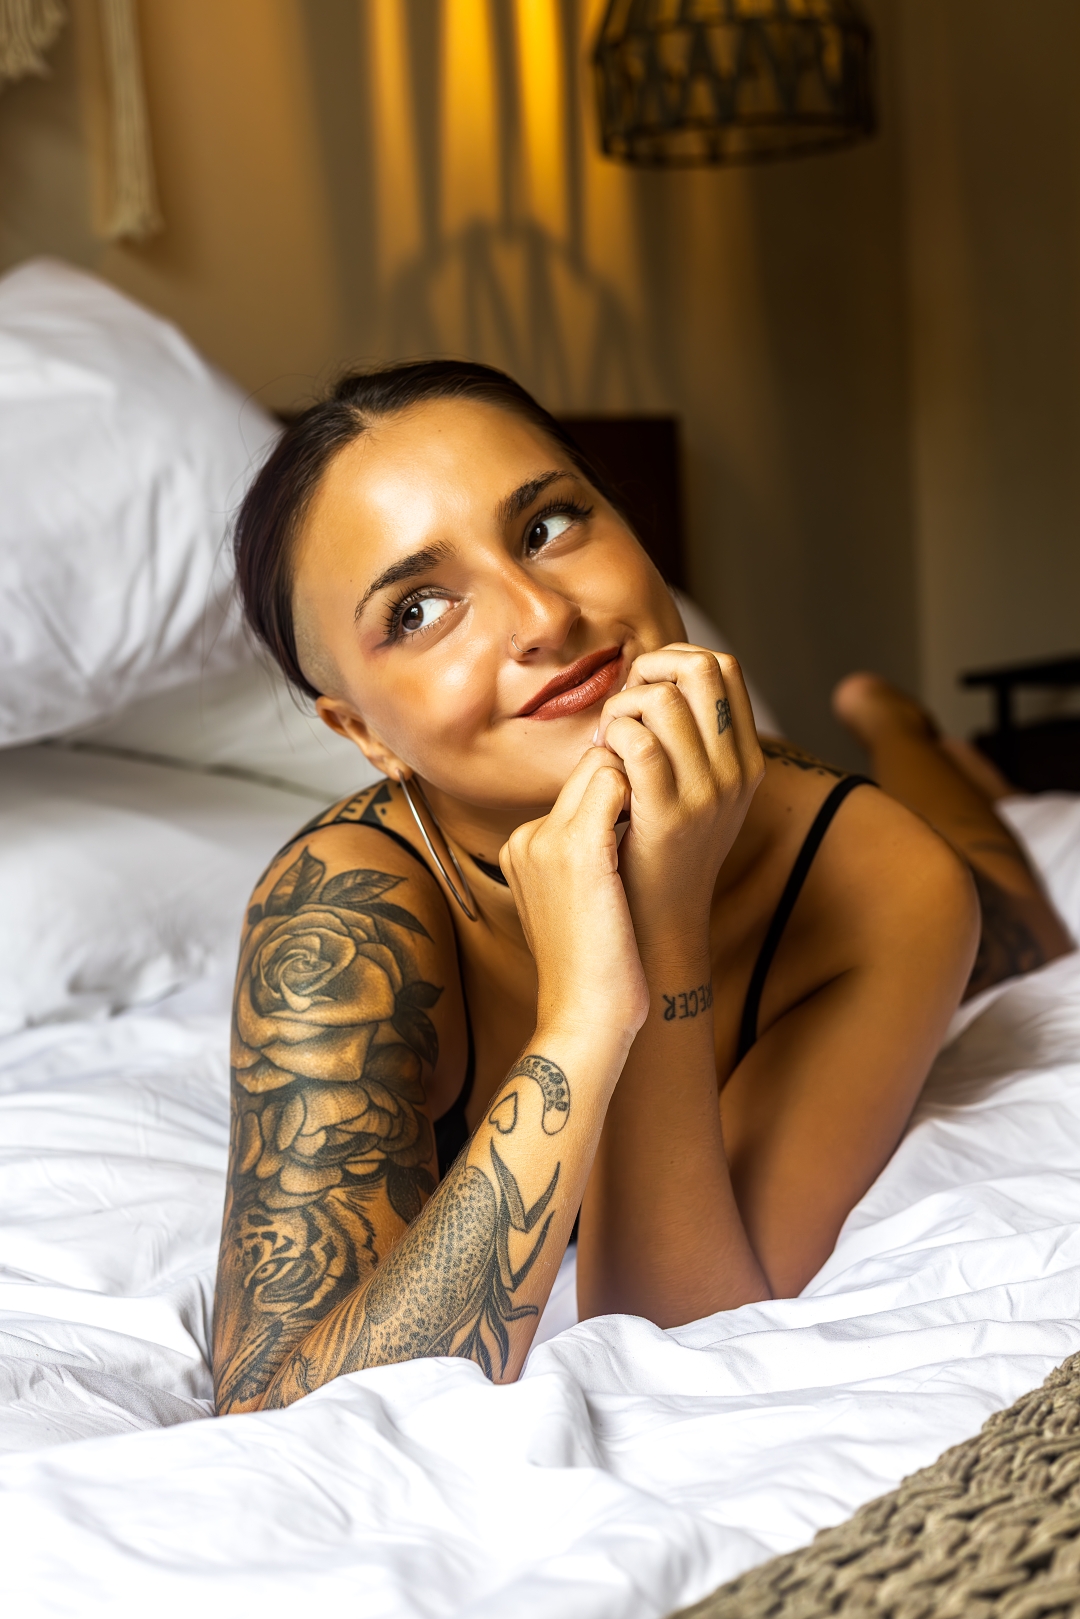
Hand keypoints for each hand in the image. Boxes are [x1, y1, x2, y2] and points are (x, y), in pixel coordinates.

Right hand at [500, 747, 647, 1047]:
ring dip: (639, 792)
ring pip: (604, 767)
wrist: (585, 1015)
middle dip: (628, 785)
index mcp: (522, 848)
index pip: (576, 786)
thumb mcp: (578, 900)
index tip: (644, 826)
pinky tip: (657, 839)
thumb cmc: (597, 967)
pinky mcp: (577, 848)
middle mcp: (526, 838)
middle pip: (588, 768)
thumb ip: (587, 852)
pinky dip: (643, 798)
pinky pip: (616, 782)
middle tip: (658, 827)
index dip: (616, 796)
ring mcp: (546, 840)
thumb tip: (628, 814)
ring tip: (656, 841)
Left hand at [595, 646, 763, 951]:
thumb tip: (654, 687)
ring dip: (622, 707)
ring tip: (608, 740)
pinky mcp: (670, 816)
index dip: (675, 661)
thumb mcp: (696, 796)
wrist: (659, 928)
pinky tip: (602, 761)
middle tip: (622, 708)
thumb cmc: (660, 856)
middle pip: (701, 668)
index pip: (724, 667)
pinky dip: (612, 739)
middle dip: (650, 670)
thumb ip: (689, 744)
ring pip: (663, 700)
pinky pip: (639, 745)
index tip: (643, 690)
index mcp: (747, 759)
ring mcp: (708, 793)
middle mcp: (737, 771)